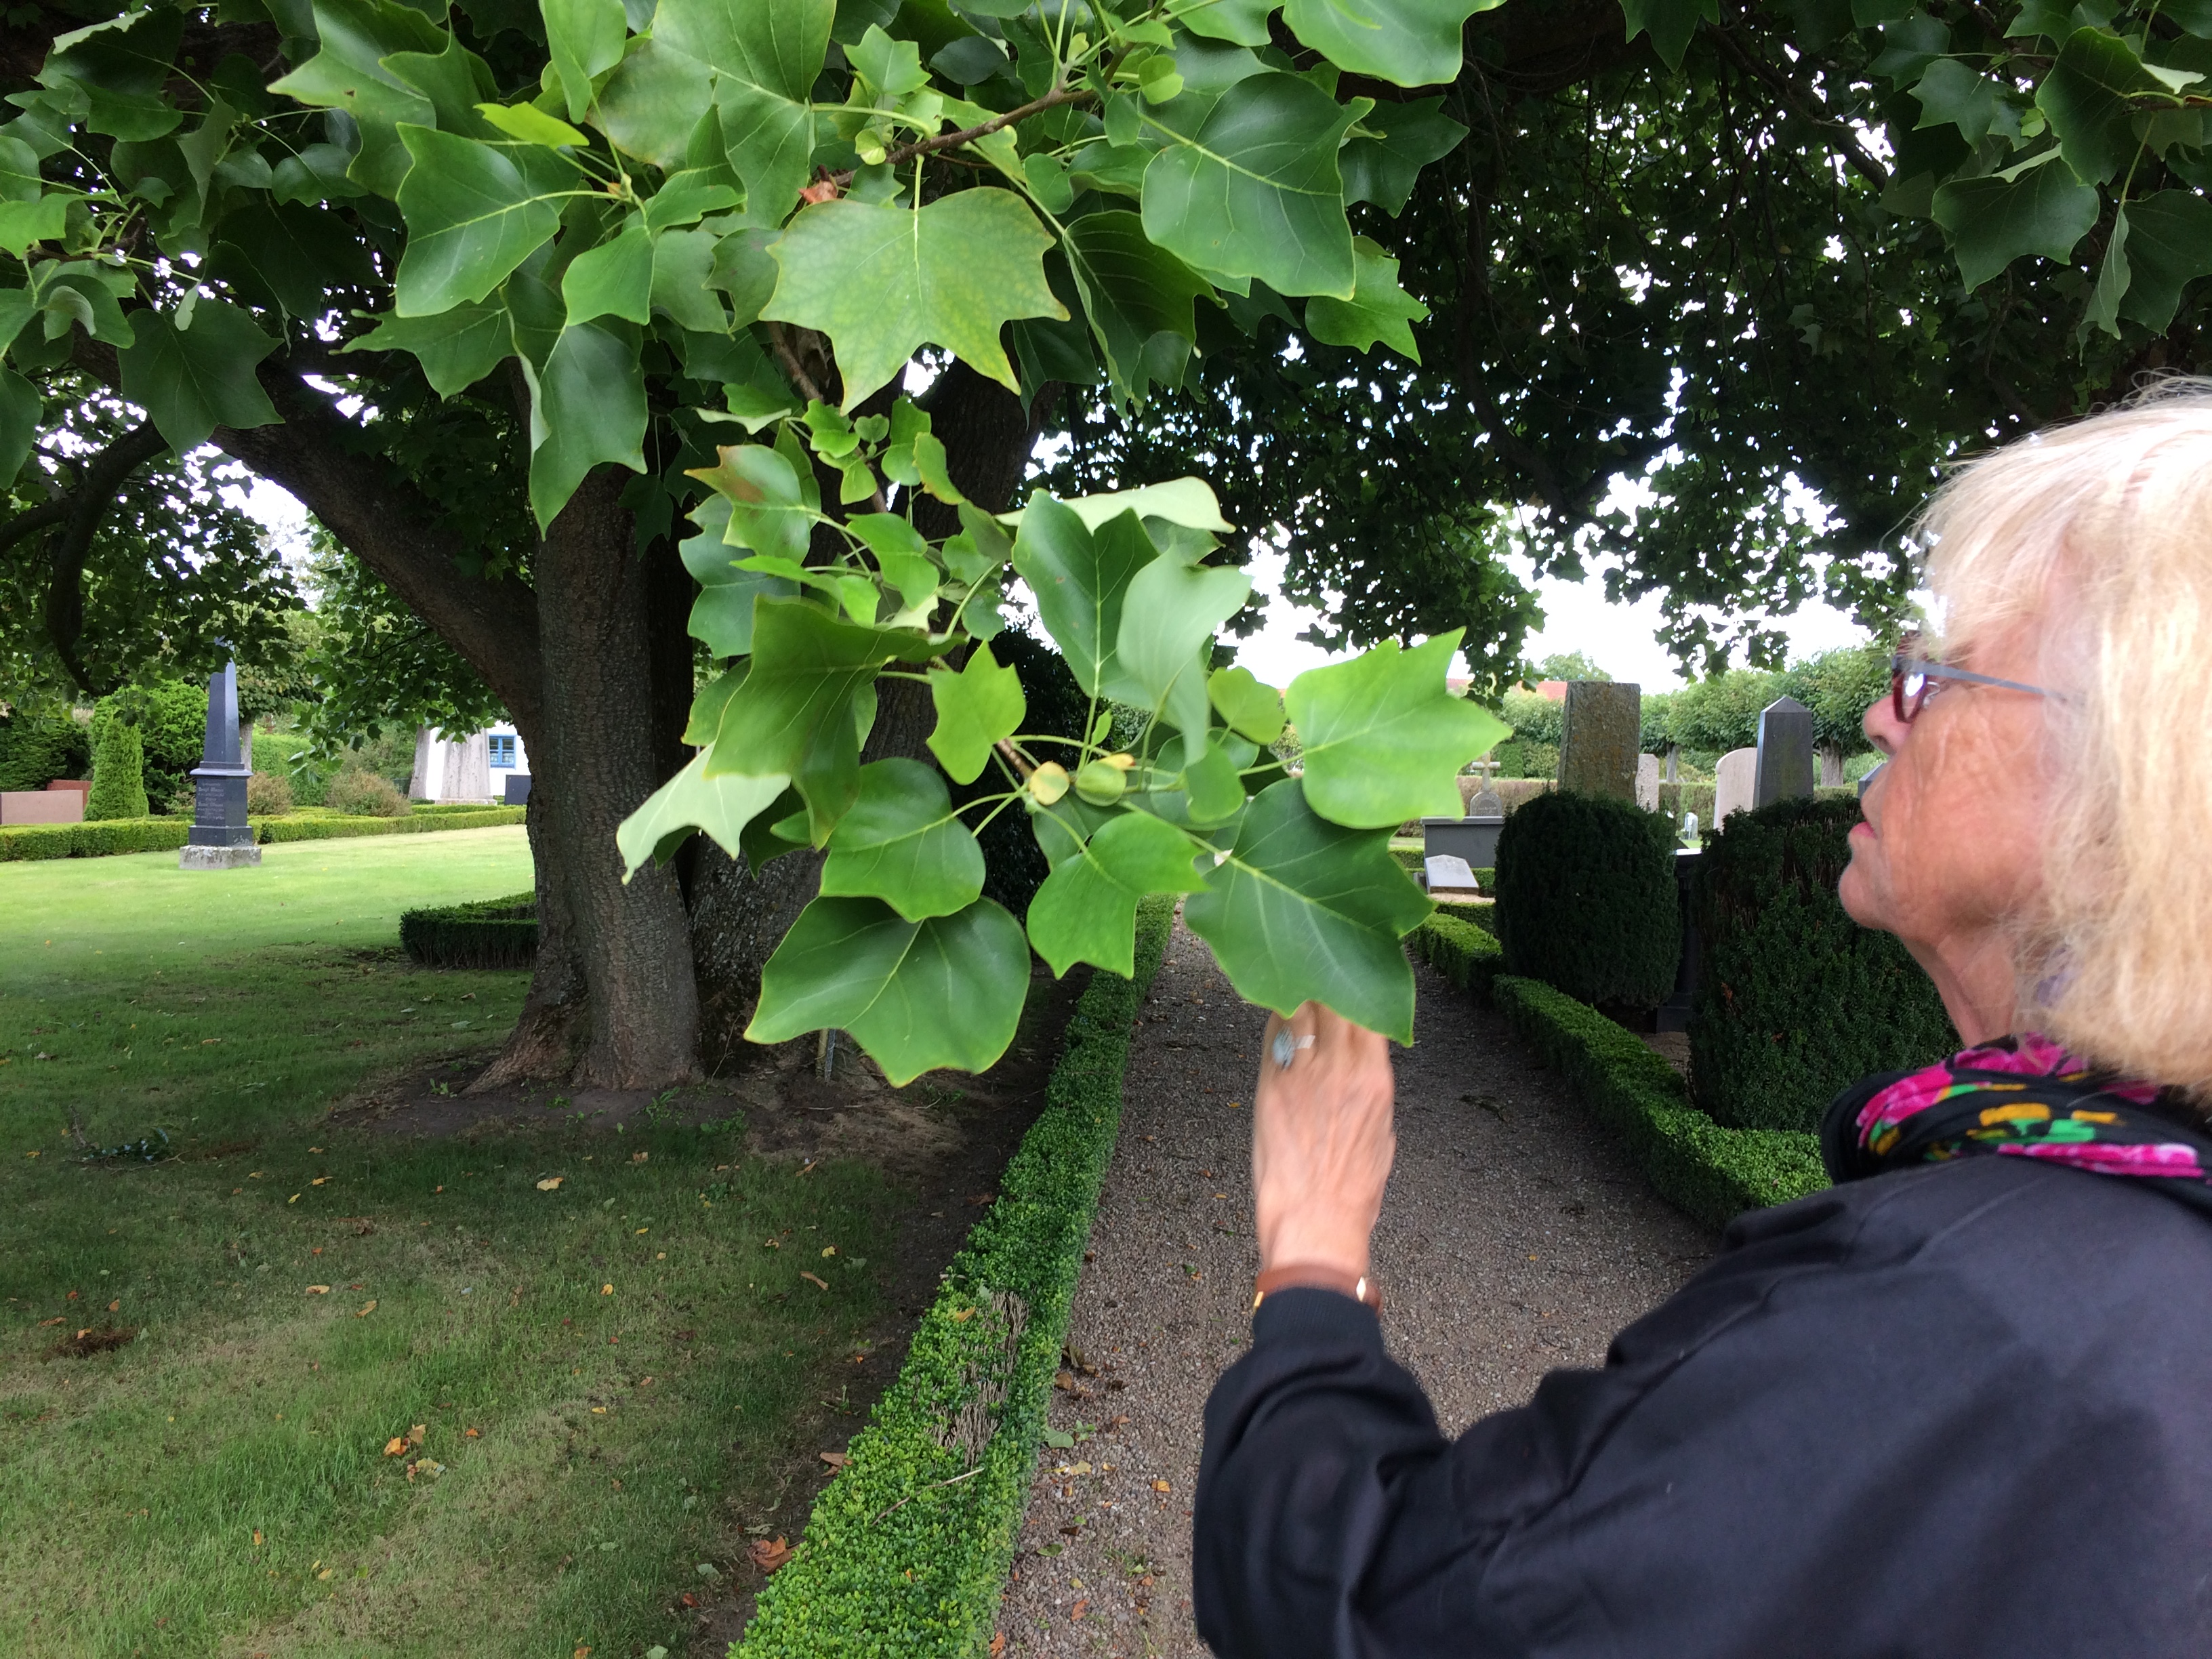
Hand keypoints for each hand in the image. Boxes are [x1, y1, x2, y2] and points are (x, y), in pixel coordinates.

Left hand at [1251, 1003, 1394, 1282]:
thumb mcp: (1382, 1134)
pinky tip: (1274, 1009)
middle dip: (1325, 979)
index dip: (1359, 987)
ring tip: (1292, 976)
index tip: (1353, 975)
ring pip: (1300, 1007)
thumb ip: (1371, 1089)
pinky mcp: (1270, 1085)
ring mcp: (1303, 1073)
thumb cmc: (1353, 1190)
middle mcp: (1341, 1068)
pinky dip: (1274, 1017)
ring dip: (1298, 990)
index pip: (1369, 1010)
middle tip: (1317, 964)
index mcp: (1375, 1079)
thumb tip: (1363, 1064)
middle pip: (1333, 999)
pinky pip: (1272, 1034)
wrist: (1315, 1222)